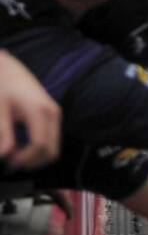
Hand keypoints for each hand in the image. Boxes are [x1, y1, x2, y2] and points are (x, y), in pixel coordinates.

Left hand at [0, 51, 60, 169]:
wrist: (10, 71)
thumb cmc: (3, 88)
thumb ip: (3, 134)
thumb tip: (4, 155)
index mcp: (40, 111)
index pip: (39, 144)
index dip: (24, 159)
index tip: (8, 163)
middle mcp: (53, 114)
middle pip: (51, 151)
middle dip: (32, 163)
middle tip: (11, 164)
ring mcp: (55, 115)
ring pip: (54, 149)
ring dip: (36, 159)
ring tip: (16, 158)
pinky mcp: (53, 117)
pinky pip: (52, 141)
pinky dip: (39, 151)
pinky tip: (22, 149)